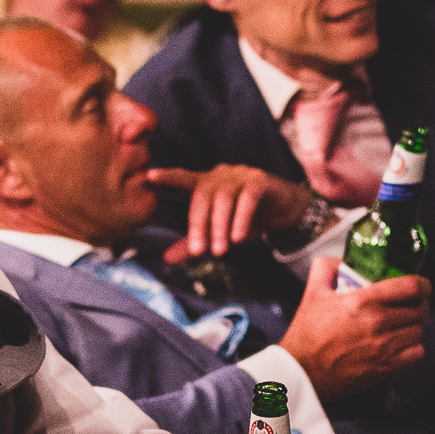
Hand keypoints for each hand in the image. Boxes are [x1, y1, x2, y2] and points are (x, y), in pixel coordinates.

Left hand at [146, 165, 314, 261]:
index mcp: (206, 183)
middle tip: (199, 251)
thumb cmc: (246, 220)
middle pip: (202, 196)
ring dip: (220, 226)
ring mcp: (240, 175)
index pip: (184, 178)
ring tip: (220, 250)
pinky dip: (241, 218)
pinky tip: (239, 237)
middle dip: (199, 225)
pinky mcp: (260, 180)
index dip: (168, 176)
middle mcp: (221, 175)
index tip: (150, 176)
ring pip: (224, 198)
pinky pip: (247, 198)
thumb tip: (166, 258)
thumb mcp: (218, 235)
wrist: (284, 213)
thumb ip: (193, 243)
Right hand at [277, 255, 429, 400]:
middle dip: (418, 305)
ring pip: (418, 332)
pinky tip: (401, 345)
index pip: (410, 287)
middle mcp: (378, 323)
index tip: (422, 286)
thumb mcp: (313, 294)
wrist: (302, 372)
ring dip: (413, 327)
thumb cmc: (307, 334)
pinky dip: (413, 348)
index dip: (423, 285)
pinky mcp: (385, 368)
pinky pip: (416, 354)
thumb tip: (339, 260)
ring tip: (403, 326)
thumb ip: (325, 269)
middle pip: (419, 310)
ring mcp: (383, 348)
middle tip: (411, 305)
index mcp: (363, 301)